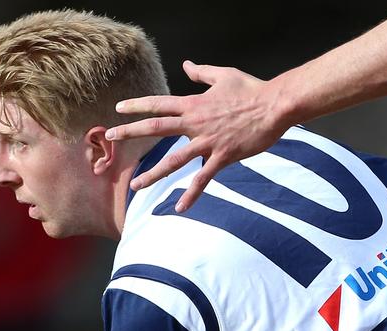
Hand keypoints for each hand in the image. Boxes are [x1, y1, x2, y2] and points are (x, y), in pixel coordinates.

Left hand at [106, 60, 287, 211]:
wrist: (275, 106)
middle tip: (111, 136)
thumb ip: (202, 73)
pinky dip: (191, 194)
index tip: (118, 109)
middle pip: (156, 128)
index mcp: (194, 104)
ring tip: (135, 185)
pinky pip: (203, 179)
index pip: (159, 104)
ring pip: (174, 161)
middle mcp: (195, 123)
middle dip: (131, 132)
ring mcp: (207, 142)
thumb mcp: (224, 75)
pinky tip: (180, 208)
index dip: (137, 106)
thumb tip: (186, 66)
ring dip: (152, 174)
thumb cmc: (252, 89)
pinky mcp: (223, 157)